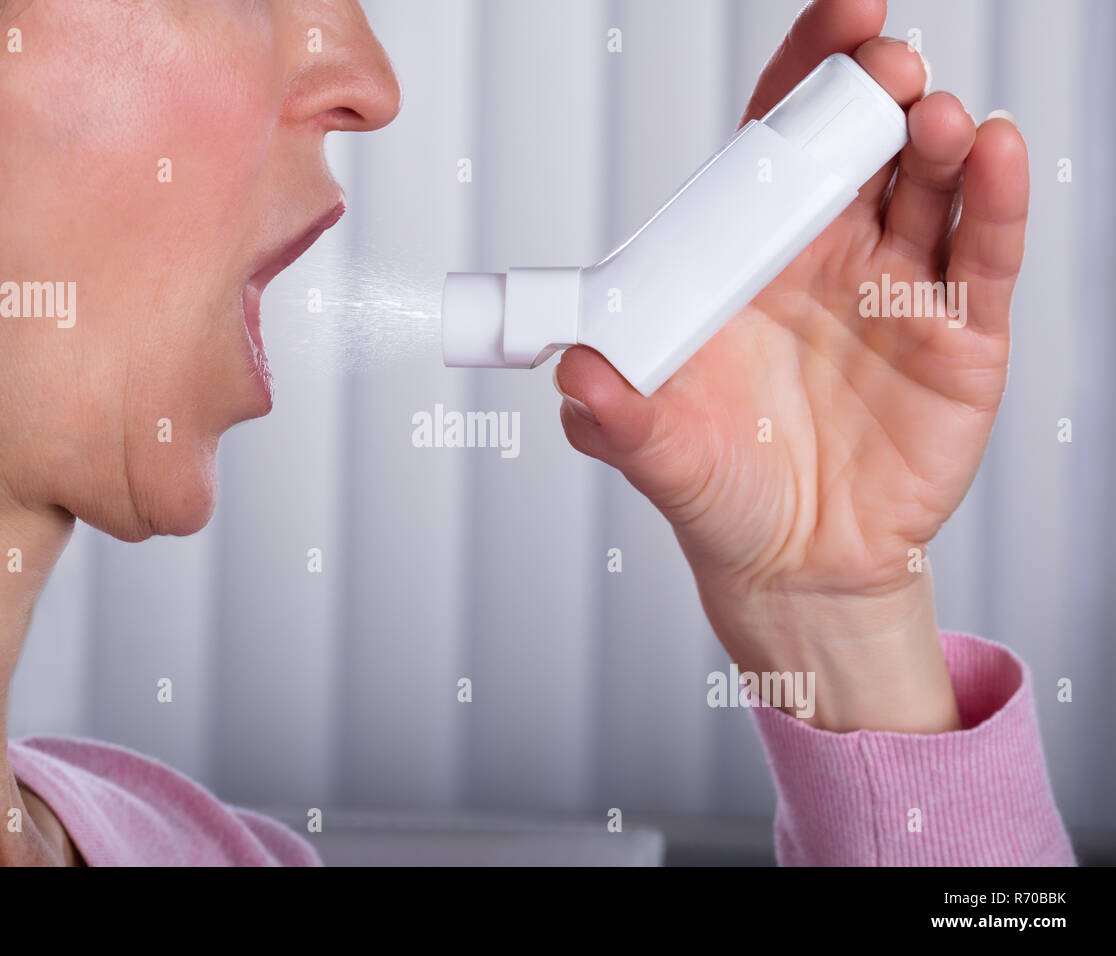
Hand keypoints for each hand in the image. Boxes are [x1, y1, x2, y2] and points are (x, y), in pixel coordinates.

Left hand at [555, 0, 1027, 732]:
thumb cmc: (724, 493)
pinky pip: (984, 257)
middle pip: (863, 148)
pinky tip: (994, 154)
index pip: (776, 147)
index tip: (835, 22)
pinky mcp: (962, 338)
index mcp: (754, 261)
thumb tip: (575, 373)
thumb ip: (618, 416)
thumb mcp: (661, 453)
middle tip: (883, 65)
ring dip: (938, 138)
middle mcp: (832, 259)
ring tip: (932, 118)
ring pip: (931, 187)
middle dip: (879, 93)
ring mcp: (901, 292)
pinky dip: (995, 203)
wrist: (797, 567)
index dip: (804, 80)